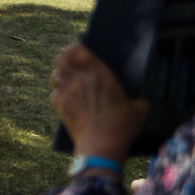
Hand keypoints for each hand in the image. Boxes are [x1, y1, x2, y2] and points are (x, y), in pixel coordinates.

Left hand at [51, 42, 146, 163]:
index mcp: (100, 74)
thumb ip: (138, 101)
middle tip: (73, 67)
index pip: (78, 50)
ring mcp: (67, 92)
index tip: (80, 53)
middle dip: (64, 60)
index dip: (76, 49)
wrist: (100, 145)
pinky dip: (58, 94)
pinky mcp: (60, 106)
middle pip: (60, 58)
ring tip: (70, 82)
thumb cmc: (122, 126)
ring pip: (54, 74)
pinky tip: (67, 100)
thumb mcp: (138, 110)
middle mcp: (80, 79)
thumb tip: (141, 102)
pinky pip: (53, 93)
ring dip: (61, 76)